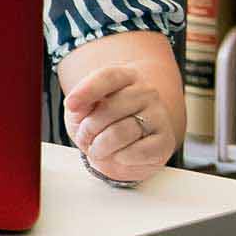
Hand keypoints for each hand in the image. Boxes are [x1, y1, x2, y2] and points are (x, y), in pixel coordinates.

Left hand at [64, 63, 171, 183]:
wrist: (127, 139)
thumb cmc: (102, 119)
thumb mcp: (83, 109)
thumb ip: (79, 105)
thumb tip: (76, 105)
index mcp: (125, 76)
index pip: (107, 77)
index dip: (87, 91)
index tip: (70, 105)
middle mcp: (146, 92)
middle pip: (110, 109)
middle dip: (89, 128)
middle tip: (84, 138)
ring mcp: (159, 116)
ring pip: (120, 132)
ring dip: (100, 146)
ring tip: (97, 149)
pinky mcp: (165, 141)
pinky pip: (137, 152)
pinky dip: (120, 158)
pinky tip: (117, 155)